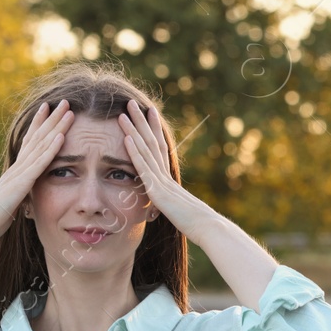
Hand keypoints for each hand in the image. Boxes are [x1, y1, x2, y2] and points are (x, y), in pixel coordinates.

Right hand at [0, 99, 73, 245]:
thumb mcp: (12, 203)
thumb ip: (20, 195)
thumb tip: (25, 195)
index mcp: (16, 171)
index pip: (30, 142)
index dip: (40, 124)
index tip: (49, 108)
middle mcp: (17, 167)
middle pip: (37, 137)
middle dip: (52, 118)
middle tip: (64, 101)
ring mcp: (19, 173)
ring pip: (41, 145)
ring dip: (56, 127)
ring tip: (69, 111)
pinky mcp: (21, 184)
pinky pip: (39, 164)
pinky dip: (51, 149)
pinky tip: (62, 136)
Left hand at [117, 98, 196, 221]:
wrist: (207, 228)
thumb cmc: (199, 224)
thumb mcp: (181, 211)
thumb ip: (174, 204)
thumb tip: (173, 205)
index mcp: (169, 178)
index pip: (159, 147)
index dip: (152, 128)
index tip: (148, 111)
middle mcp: (165, 174)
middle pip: (151, 142)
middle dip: (140, 121)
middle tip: (131, 101)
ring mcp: (161, 181)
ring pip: (145, 150)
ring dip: (134, 130)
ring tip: (123, 112)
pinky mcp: (158, 190)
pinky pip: (144, 168)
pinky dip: (134, 152)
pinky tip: (126, 137)